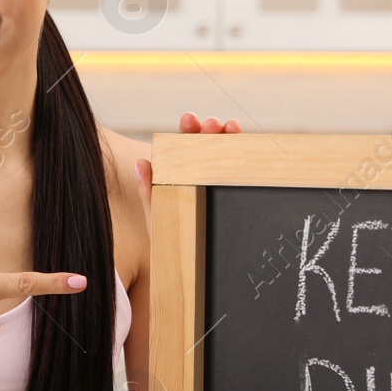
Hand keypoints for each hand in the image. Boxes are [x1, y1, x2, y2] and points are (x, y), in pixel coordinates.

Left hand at [134, 112, 242, 235]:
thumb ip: (148, 193)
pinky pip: (244, 175)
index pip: (184, 148)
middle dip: (211, 130)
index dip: (187, 130)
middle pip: (207, 146)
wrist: (188, 272)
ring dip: (230, 138)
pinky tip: (250, 147)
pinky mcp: (236, 197)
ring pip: (228, 156)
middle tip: (213, 123)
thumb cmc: (170, 243)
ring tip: (232, 128)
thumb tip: (140, 163)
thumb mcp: (158, 217)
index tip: (190, 118)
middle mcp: (201, 177)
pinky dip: (248, 157)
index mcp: (180, 176)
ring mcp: (220, 186)